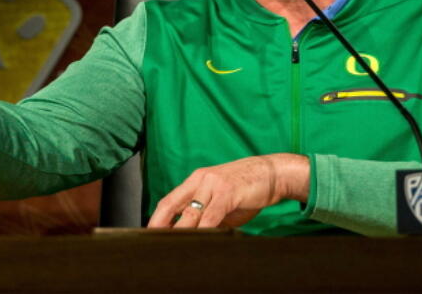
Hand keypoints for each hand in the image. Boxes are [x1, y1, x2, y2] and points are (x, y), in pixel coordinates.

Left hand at [147, 154, 309, 228]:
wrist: (273, 173)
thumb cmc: (247, 189)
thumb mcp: (221, 201)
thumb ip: (206, 215)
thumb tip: (194, 235)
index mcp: (196, 180)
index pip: (169, 200)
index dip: (156, 219)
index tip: (148, 235)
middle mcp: (201, 179)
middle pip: (172, 205)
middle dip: (161, 227)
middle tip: (153, 244)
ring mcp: (214, 184)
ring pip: (190, 213)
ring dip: (180, 232)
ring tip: (171, 247)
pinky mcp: (228, 192)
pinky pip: (211, 215)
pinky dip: (203, 230)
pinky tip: (199, 240)